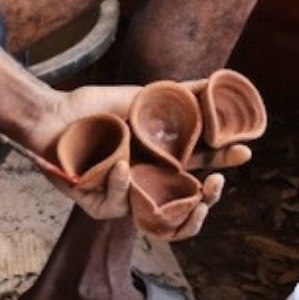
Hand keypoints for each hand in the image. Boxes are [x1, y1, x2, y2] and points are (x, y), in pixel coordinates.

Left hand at [20, 80, 253, 227]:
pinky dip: (122, 184)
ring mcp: (124, 195)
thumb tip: (214, 82)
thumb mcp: (141, 97)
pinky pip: (117, 202)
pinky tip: (124, 167)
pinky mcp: (98, 205)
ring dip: (178, 211)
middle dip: (206, 199)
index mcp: (158, 157)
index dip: (222, 161)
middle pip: (185, 201)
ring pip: (157, 217)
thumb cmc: (95, 108)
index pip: (198, 163)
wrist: (53, 113)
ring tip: (190, 193)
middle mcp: (145, 180)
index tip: (245, 151)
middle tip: (216, 185)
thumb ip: (177, 95)